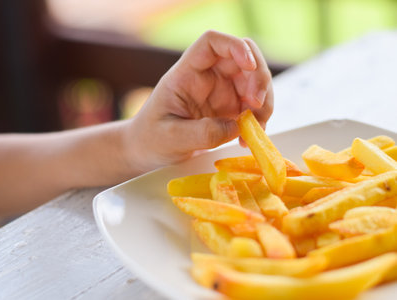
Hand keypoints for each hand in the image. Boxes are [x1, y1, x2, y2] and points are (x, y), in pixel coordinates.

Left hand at [125, 30, 273, 171]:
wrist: (148, 151)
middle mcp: (206, 78)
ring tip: (255, 130)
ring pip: (254, 82)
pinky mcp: (229, 110)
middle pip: (243, 59)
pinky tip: (247, 139)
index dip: (234, 46)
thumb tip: (236, 127)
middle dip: (258, 79)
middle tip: (257, 107)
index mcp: (186, 74)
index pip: (212, 43)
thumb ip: (203, 133)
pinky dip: (259, 120)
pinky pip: (253, 107)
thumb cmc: (151, 138)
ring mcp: (220, 93)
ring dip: (264, 102)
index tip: (249, 66)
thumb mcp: (171, 138)